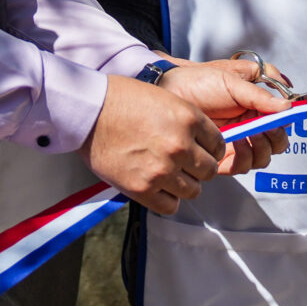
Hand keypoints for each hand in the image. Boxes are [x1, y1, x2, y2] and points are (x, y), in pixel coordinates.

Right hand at [82, 73, 224, 213]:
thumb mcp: (166, 99)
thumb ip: (188, 122)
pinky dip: (166, 199)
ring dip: (183, 185)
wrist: (88, 111)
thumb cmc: (121, 100)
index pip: (218, 145)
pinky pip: (170, 206)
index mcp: (188, 119)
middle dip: (199, 169)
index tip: (202, 152)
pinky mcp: (142, 188)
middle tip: (185, 165)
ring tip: (168, 176)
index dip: (210, 150)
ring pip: (193, 190)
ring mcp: (162, 169)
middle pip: (209, 171)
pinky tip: (158, 187)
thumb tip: (202, 144)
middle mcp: (179, 145)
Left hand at [158, 59, 294, 173]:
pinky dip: (241, 160)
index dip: (282, 125)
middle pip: (275, 144)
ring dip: (257, 150)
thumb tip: (286, 107)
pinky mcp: (221, 154)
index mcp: (256, 105)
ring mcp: (236, 140)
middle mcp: (250, 124)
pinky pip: (239, 167)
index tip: (275, 122)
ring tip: (245, 136)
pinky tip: (234, 146)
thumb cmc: (199, 80)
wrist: (170, 90)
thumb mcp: (231, 81)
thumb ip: (259, 95)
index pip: (281, 123)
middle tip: (260, 130)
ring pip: (260, 158)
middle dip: (272, 140)